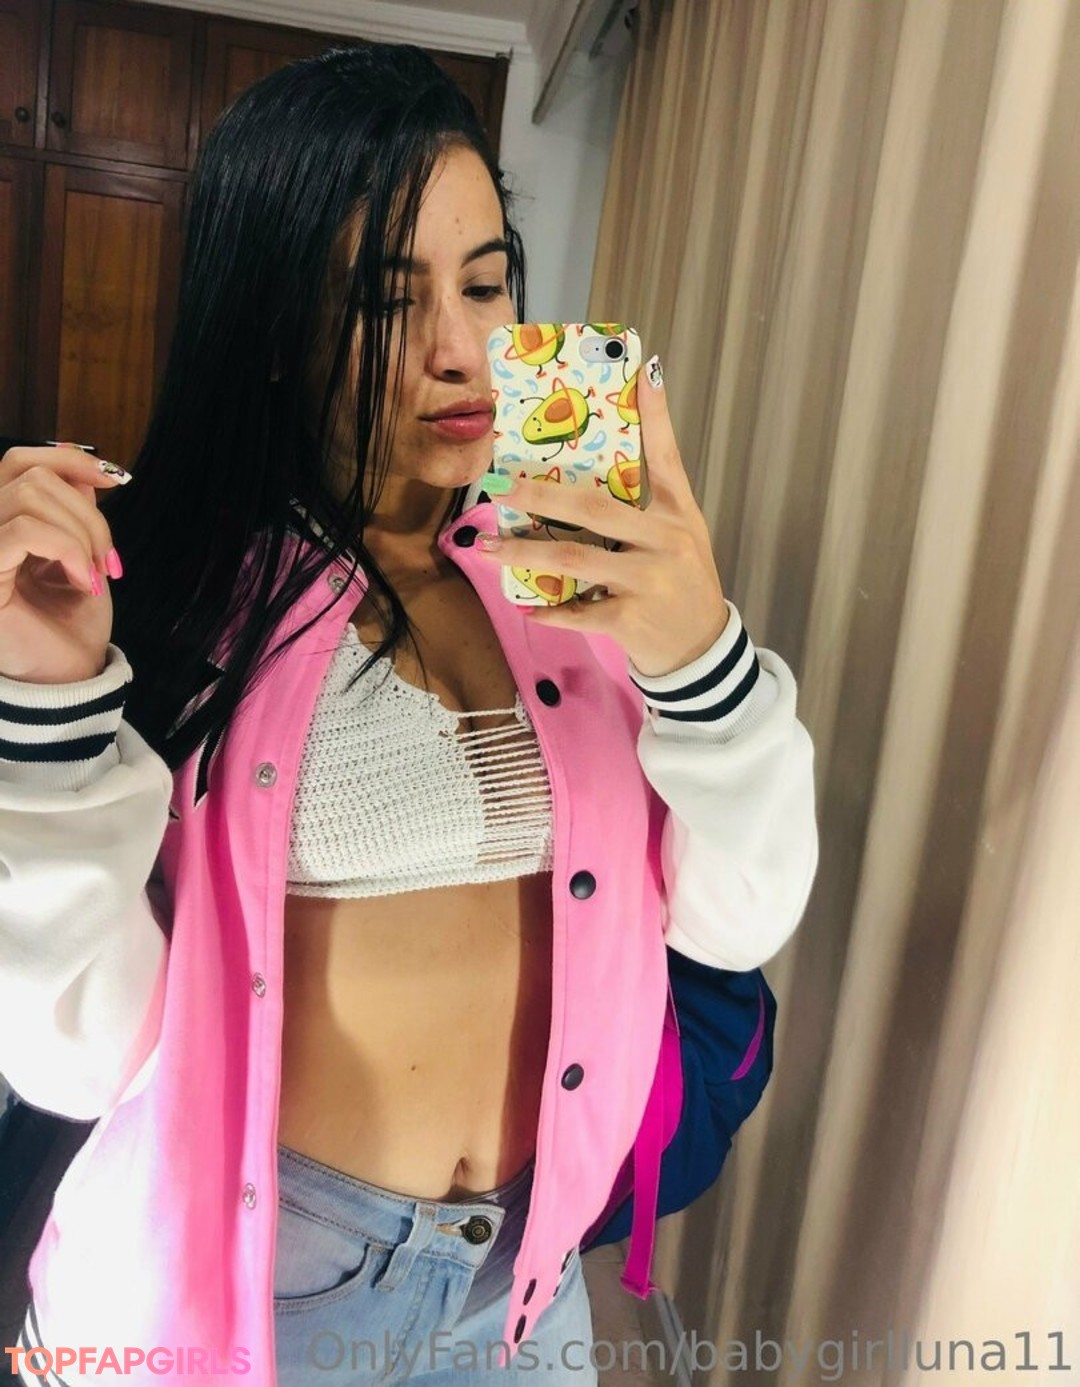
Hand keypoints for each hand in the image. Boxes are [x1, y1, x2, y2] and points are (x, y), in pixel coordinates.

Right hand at [0, 444, 130, 683]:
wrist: (68, 677)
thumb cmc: (71, 624)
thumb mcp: (82, 555)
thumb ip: (75, 512)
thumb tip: (87, 470)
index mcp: (4, 522)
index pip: (18, 462)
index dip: (67, 458)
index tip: (115, 479)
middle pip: (31, 476)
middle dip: (87, 513)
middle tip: (108, 560)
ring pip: (29, 496)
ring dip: (81, 533)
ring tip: (95, 575)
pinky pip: (22, 531)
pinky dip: (65, 548)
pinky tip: (82, 580)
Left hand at [475, 355, 729, 677]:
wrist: (702, 649)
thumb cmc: (682, 583)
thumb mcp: (680, 534)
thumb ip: (650, 499)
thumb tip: (609, 459)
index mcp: (676, 514)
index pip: (666, 457)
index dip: (656, 416)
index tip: (642, 373)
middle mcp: (664, 542)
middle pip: (594, 510)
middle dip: (540, 495)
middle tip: (499, 485)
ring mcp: (647, 581)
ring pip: (574, 560)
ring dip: (525, 553)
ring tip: (488, 548)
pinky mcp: (630, 620)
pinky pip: (579, 612)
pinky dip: (551, 612)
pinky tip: (528, 608)